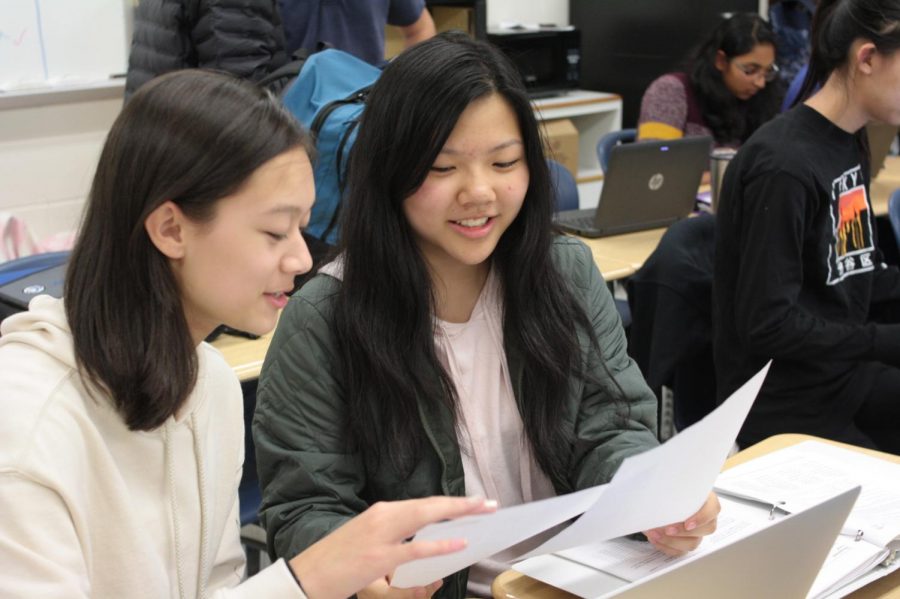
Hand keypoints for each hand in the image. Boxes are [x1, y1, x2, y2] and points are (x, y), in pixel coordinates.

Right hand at [288, 495, 495, 598]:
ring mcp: (380, 536)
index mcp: (381, 512)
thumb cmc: (338, 560)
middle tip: (488, 503)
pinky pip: (415, 549)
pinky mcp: (378, 557)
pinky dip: (438, 544)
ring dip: (456, 515)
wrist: (307, 576)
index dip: (452, 503)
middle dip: (462, 504)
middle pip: (430, 506)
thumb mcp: (368, 539)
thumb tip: (426, 537)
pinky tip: (457, 543)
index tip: (475, 502)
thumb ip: (396, 535)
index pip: (424, 504)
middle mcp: (383, 517)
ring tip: (480, 514)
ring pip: (425, 519)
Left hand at [642, 491, 719, 556]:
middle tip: (667, 529)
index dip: (702, 518)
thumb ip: (672, 488)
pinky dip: (666, 546)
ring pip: (693, 543)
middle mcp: (705, 518)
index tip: (687, 523)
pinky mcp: (686, 543)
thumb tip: (662, 492)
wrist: (657, 500)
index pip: (713, 508)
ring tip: (654, 533)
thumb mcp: (671, 485)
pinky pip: (680, 551)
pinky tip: (655, 538)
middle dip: (684, 532)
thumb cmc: (668, 491)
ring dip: (672, 541)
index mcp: (705, 499)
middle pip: (706, 529)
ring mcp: (698, 532)